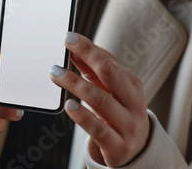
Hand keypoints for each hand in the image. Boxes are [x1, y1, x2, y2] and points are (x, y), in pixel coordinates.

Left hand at [50, 33, 149, 166]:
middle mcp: (133, 104)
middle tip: (66, 46)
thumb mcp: (109, 93)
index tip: (70, 37)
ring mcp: (127, 125)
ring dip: (76, 84)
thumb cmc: (118, 117)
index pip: (111, 62)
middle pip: (112, 75)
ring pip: (101, 100)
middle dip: (89, 56)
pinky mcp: (117, 146)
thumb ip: (93, 73)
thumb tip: (75, 51)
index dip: (90, 48)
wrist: (135, 154)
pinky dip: (83, 116)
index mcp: (132, 87)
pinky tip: (69, 106)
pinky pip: (98, 129)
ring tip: (56, 74)